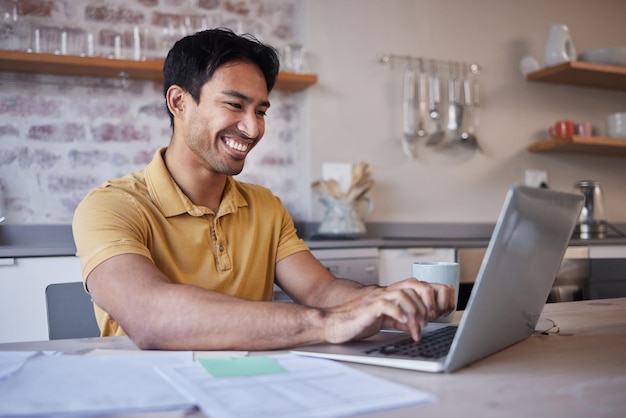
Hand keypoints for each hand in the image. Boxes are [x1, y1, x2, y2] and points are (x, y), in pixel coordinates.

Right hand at [322, 279, 454, 343]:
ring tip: (416, 324)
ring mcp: (376, 299)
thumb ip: (399, 319)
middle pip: (412, 285)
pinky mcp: (369, 308)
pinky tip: (404, 324)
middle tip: (427, 320)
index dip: (428, 296)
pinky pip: (387, 305)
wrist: (334, 324)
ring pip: (402, 294)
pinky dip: (399, 314)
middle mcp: (384, 293)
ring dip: (414, 310)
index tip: (433, 313)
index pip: (414, 284)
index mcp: (389, 294)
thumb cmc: (356, 321)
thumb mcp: (384, 319)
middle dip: (425, 302)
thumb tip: (416, 325)